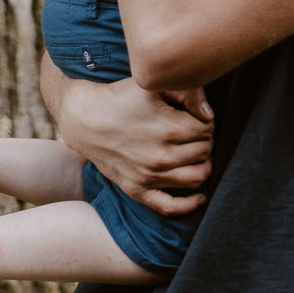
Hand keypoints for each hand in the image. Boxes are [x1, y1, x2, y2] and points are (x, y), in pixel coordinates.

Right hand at [53, 75, 213, 215]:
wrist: (84, 118)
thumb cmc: (120, 98)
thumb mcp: (151, 85)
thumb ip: (187, 91)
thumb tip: (209, 114)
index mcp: (170, 128)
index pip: (207, 129)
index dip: (204, 121)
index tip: (194, 117)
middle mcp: (162, 156)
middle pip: (205, 152)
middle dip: (204, 140)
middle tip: (194, 132)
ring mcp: (149, 176)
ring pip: (197, 177)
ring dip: (203, 165)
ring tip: (195, 153)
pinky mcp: (137, 190)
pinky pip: (170, 207)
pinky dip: (190, 204)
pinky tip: (199, 196)